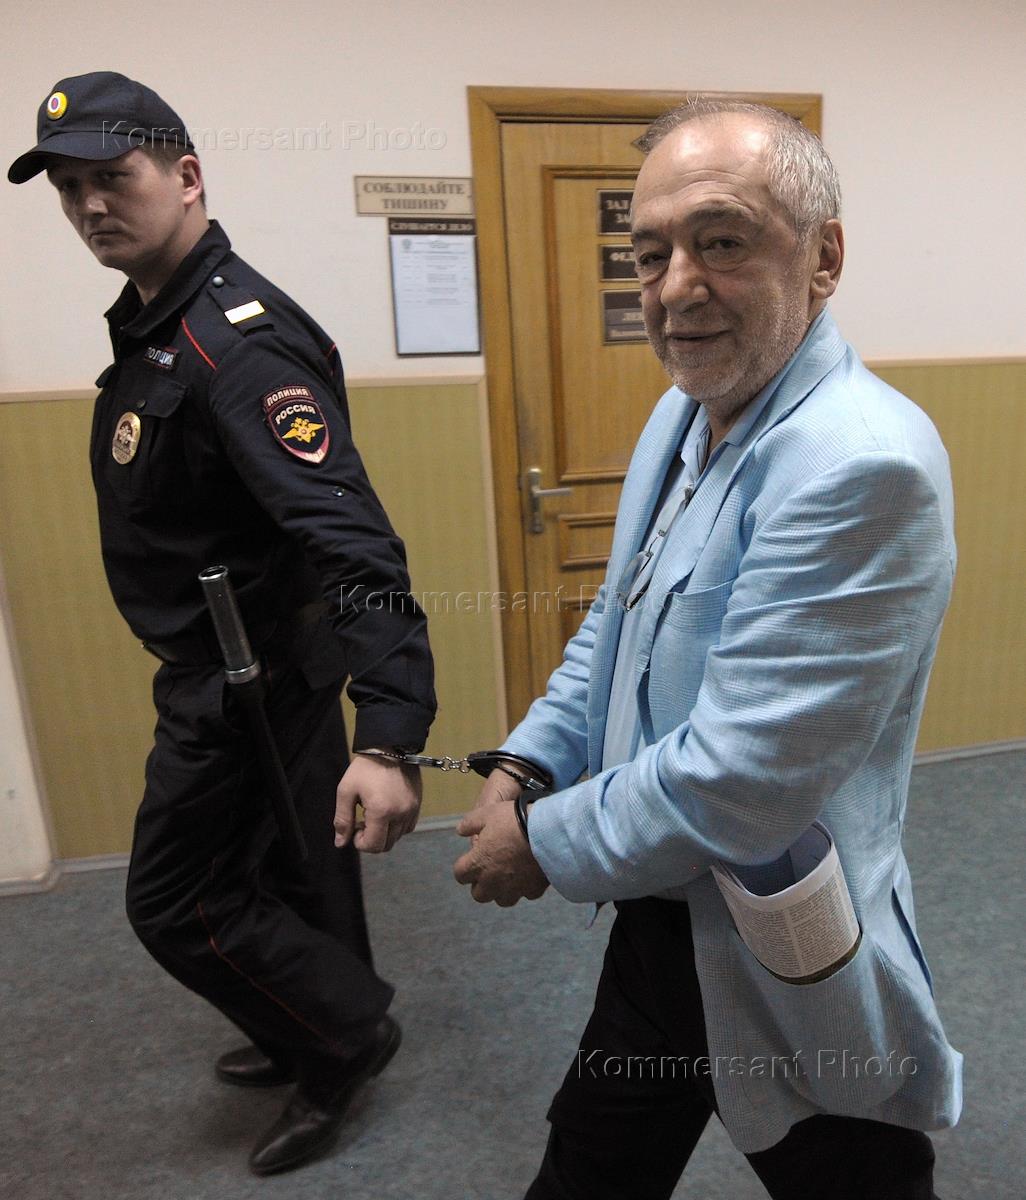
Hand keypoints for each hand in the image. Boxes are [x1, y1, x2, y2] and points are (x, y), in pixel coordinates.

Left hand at [334, 754, 421, 851]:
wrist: (391, 746)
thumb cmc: (365, 768)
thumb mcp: (346, 791)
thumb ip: (343, 819)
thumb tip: (340, 843)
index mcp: (382, 812)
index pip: (373, 845)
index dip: (360, 843)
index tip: (355, 828)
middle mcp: (400, 814)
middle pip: (387, 845)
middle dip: (372, 839)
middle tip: (363, 822)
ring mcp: (412, 810)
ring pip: (398, 837)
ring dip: (385, 833)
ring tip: (375, 815)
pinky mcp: (418, 804)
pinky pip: (409, 827)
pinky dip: (397, 826)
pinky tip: (388, 812)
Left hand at [453, 781, 548, 905]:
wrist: (546, 831)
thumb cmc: (512, 821)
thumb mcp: (486, 814)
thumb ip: (470, 824)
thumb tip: (461, 830)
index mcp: (478, 864)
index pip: (460, 874)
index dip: (464, 867)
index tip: (471, 859)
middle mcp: (492, 882)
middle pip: (479, 895)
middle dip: (481, 885)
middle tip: (489, 870)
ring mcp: (513, 889)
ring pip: (502, 900)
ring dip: (502, 890)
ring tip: (509, 876)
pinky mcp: (532, 890)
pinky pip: (526, 894)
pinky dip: (526, 887)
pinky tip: (530, 875)